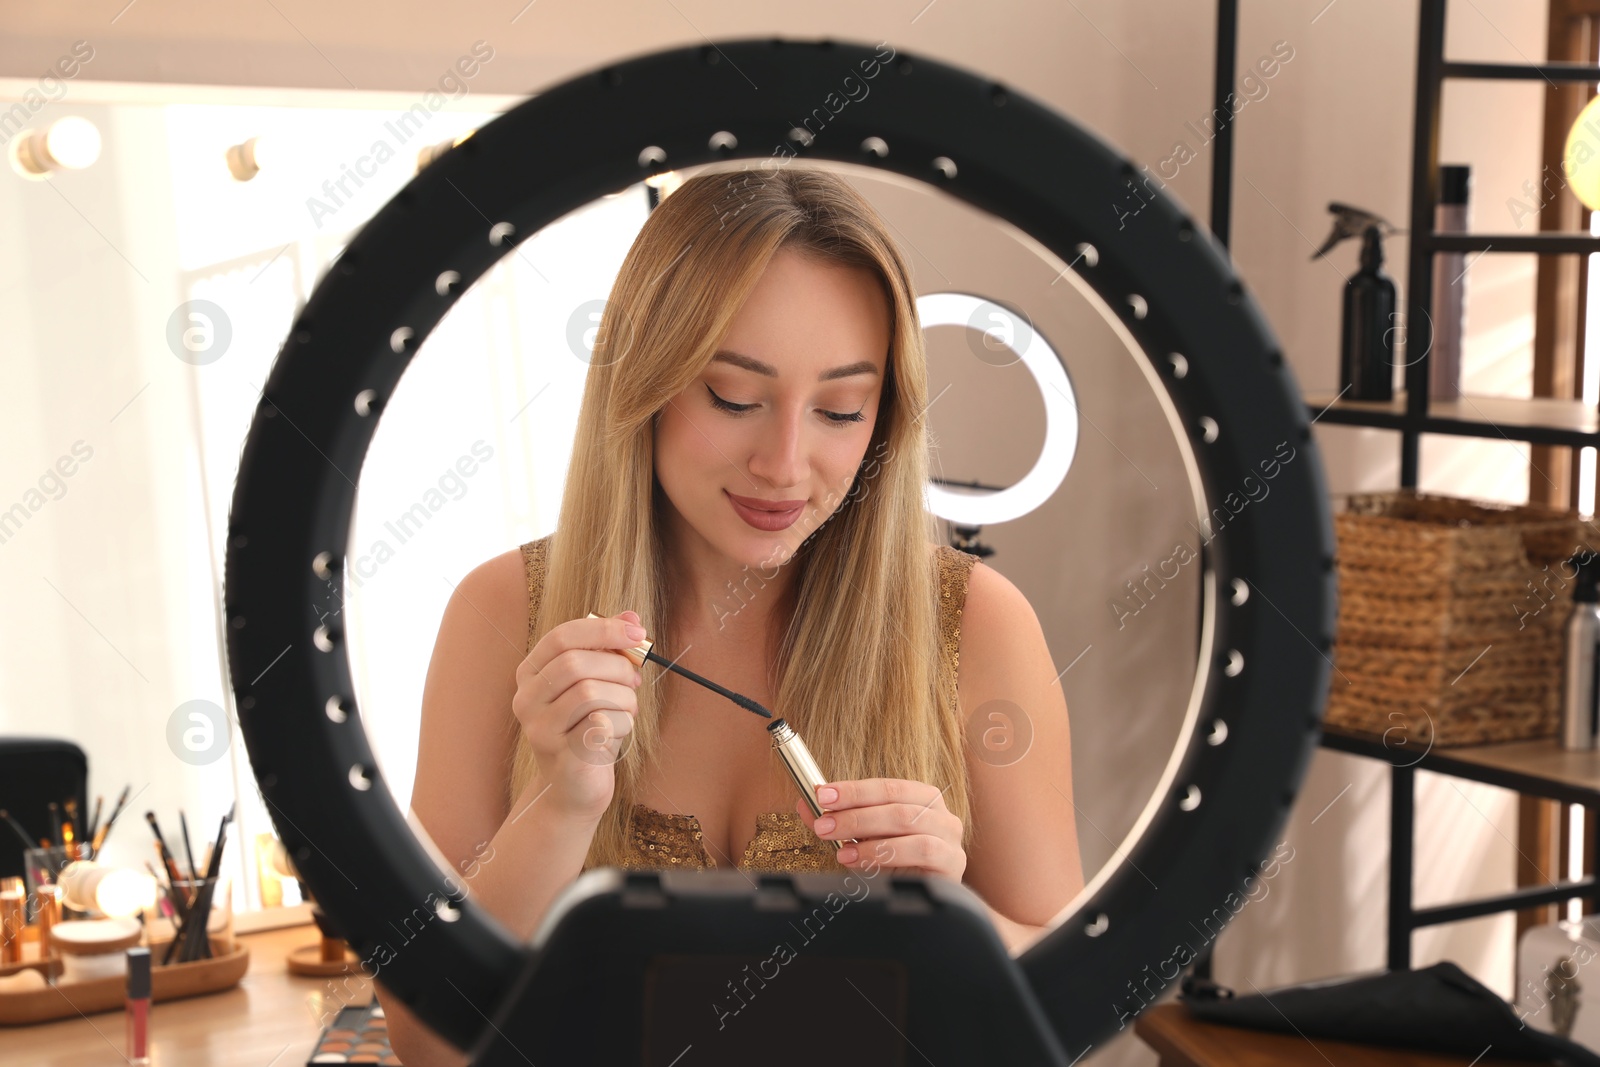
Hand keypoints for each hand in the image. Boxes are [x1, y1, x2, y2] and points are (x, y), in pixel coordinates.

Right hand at [513, 610, 645, 820]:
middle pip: (576, 663)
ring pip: (590, 692)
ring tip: (627, 710)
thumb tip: (632, 618)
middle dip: (618, 668)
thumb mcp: (599, 683)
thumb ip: (611, 648)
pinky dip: (621, 724)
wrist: (577, 788)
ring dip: (623, 698)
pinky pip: (601, 725)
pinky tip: (618, 733)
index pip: (562, 636)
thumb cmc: (589, 728)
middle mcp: (526, 700)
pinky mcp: (560, 756)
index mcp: (531, 674)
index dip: (603, 630)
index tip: (638, 634)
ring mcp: (538, 730)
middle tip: (635, 680)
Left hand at [794, 778, 965, 880]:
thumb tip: (805, 803)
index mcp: (921, 799)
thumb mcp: (862, 841)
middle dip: (854, 812)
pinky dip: (886, 852)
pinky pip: (921, 849)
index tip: (822, 794)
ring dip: (867, 832)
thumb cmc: (893, 868)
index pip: (887, 786)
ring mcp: (950, 838)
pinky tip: (860, 861)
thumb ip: (837, 821)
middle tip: (824, 824)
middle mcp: (941, 814)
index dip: (854, 789)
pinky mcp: (952, 863)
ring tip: (839, 848)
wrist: (922, 907)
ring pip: (908, 822)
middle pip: (896, 802)